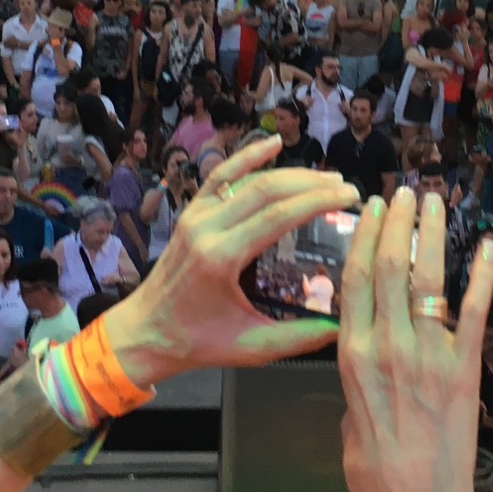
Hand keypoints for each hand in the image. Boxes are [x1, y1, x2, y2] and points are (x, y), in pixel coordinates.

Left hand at [96, 134, 352, 389]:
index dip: (317, 201)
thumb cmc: (195, 343)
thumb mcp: (249, 348)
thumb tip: (341, 328)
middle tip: (347, 188)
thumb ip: (297, 339)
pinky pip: (222, 177)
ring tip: (327, 176)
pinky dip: (248, 157)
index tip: (349, 196)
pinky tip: (273, 143)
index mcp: (221, 258)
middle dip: (312, 184)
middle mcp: (207, 228)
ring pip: (248, 180)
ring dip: (290, 173)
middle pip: (267, 191)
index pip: (278, 216)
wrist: (143, 333)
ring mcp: (196, 216)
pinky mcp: (191, 213)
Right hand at [338, 185, 492, 491]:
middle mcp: (387, 346)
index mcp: (352, 356)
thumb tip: (364, 361)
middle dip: (397, 224)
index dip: (365, 239)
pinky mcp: (465, 369)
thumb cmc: (375, 474)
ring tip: (435, 204)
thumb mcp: (347, 419)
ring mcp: (428, 355)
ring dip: (431, 237)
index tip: (372, 211)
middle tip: (406, 195)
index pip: (355, 281)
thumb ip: (355, 382)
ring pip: (428, 280)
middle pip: (389, 268)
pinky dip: (482, 275)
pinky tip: (487, 248)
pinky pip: (473, 312)